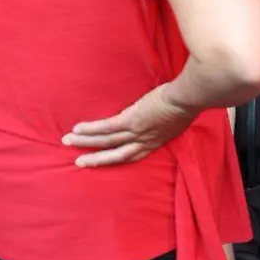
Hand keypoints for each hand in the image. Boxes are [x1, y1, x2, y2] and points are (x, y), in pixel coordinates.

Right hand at [62, 84, 196, 167]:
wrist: (190, 97)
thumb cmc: (189, 103)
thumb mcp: (179, 117)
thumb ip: (168, 120)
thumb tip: (163, 114)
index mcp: (158, 141)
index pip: (136, 154)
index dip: (120, 158)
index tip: (107, 160)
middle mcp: (146, 141)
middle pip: (117, 155)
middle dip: (97, 159)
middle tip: (80, 162)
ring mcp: (137, 132)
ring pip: (107, 141)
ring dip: (86, 143)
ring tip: (69, 142)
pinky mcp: (131, 120)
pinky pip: (106, 127)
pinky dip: (91, 130)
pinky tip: (77, 129)